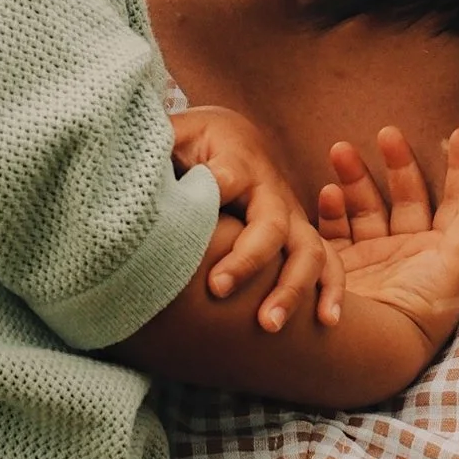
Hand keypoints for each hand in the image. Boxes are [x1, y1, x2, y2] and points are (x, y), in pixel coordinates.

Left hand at [172, 104, 341, 332]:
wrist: (235, 136)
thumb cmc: (195, 142)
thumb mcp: (175, 133)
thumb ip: (155, 145)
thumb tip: (127, 161)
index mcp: (234, 159)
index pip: (226, 176)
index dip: (215, 192)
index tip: (192, 214)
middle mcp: (269, 188)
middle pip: (271, 223)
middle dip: (248, 260)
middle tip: (217, 289)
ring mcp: (291, 213)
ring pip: (306, 249)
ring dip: (291, 288)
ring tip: (269, 324)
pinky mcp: (301, 235)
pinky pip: (327, 262)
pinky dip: (331, 291)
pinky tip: (326, 322)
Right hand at [313, 125, 458, 380]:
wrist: (374, 352)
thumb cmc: (422, 312)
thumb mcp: (454, 266)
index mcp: (440, 247)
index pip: (454, 198)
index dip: (458, 165)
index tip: (458, 132)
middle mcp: (407, 248)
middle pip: (404, 193)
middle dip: (397, 161)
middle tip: (387, 132)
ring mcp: (372, 255)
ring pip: (365, 203)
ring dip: (354, 176)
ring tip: (340, 150)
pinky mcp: (340, 266)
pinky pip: (334, 229)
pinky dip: (330, 209)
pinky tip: (327, 193)